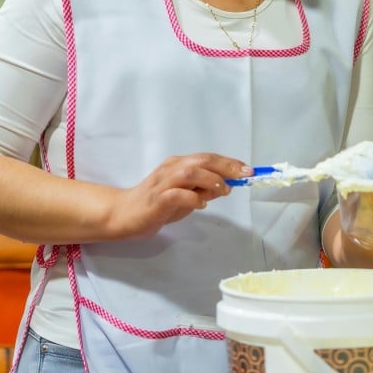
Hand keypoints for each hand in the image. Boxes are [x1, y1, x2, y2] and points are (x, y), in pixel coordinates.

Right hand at [109, 153, 251, 239]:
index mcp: (178, 165)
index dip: (229, 162)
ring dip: (210, 180)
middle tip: (244, 175)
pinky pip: (176, 194)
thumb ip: (203, 190)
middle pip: (202, 161)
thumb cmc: (156, 206)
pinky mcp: (156, 199)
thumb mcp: (185, 197)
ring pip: (190, 172)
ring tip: (223, 190)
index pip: (207, 158)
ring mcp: (163, 182)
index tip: (247, 169)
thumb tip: (226, 186)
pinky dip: (192, 197)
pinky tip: (200, 204)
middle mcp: (171, 168)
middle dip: (226, 166)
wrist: (124, 214)